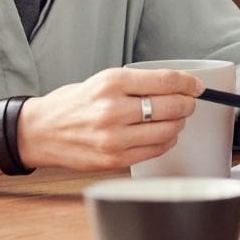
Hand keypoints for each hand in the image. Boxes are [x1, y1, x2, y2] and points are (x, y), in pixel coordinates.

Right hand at [16, 66, 199, 171]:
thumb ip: (140, 82)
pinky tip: (162, 134)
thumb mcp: (105, 80)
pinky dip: (166, 141)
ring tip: (174, 118)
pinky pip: (154, 151)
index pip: (166, 80)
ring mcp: (113, 138)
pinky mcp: (113, 160)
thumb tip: (178, 85)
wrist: (42, 131)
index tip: (197, 86)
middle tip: (188, 102)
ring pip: (167, 130)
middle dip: (187, 104)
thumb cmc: (76, 102)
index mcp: (113, 83)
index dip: (189, 83)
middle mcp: (113, 110)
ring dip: (178, 124)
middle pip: (171, 106)